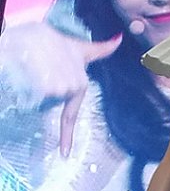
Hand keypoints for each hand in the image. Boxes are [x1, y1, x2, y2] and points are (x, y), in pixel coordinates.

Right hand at [0, 21, 120, 155]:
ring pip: (44, 95)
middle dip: (44, 87)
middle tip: (43, 67)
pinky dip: (30, 83)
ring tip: (39, 65)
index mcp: (79, 85)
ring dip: (37, 82)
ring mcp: (60, 90)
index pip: (70, 115)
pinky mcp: (47, 88)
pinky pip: (36, 93)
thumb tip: (119, 39)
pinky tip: (32, 69)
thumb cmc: (55, 41)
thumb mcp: (78, 47)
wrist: (35, 35)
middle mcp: (72, 88)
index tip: (64, 155)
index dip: (67, 137)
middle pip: (53, 100)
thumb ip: (99, 49)